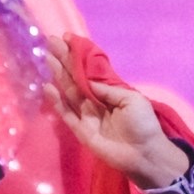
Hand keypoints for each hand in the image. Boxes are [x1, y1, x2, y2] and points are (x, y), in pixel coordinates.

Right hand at [42, 34, 189, 188]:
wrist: (144, 154)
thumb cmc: (143, 125)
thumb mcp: (131, 99)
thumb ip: (107, 88)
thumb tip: (87, 80)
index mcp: (110, 92)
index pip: (91, 71)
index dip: (79, 56)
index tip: (67, 39)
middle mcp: (97, 101)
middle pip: (77, 78)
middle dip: (65, 60)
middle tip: (52, 42)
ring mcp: (87, 115)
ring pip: (70, 92)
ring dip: (59, 75)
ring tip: (48, 58)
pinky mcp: (81, 131)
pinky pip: (67, 114)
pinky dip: (58, 102)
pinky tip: (49, 86)